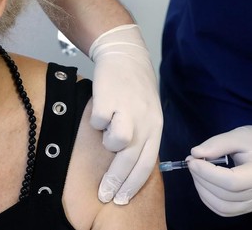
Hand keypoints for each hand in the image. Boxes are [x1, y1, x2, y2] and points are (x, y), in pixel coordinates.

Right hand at [88, 24, 162, 204]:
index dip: (134, 184)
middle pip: (130, 160)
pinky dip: (95, 120)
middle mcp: (145, 120)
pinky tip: (100, 108)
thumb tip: (130, 165)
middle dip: (116, 181)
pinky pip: (97, 122)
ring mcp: (127, 109)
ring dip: (107, 141)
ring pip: (116, 143)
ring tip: (105, 130)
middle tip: (105, 194)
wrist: (125, 54)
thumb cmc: (135, 86)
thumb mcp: (148, 111)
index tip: (122, 199)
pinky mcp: (108, 99)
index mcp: (156, 125)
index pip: (147, 163)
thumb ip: (143, 135)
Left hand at [187, 125, 251, 215]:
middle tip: (192, 162)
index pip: (233, 181)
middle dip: (202, 179)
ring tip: (197, 172)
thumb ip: (217, 144)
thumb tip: (194, 154)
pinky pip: (226, 210)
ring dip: (203, 190)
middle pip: (226, 195)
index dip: (208, 173)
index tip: (192, 160)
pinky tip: (204, 184)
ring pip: (223, 207)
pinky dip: (209, 199)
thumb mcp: (239, 135)